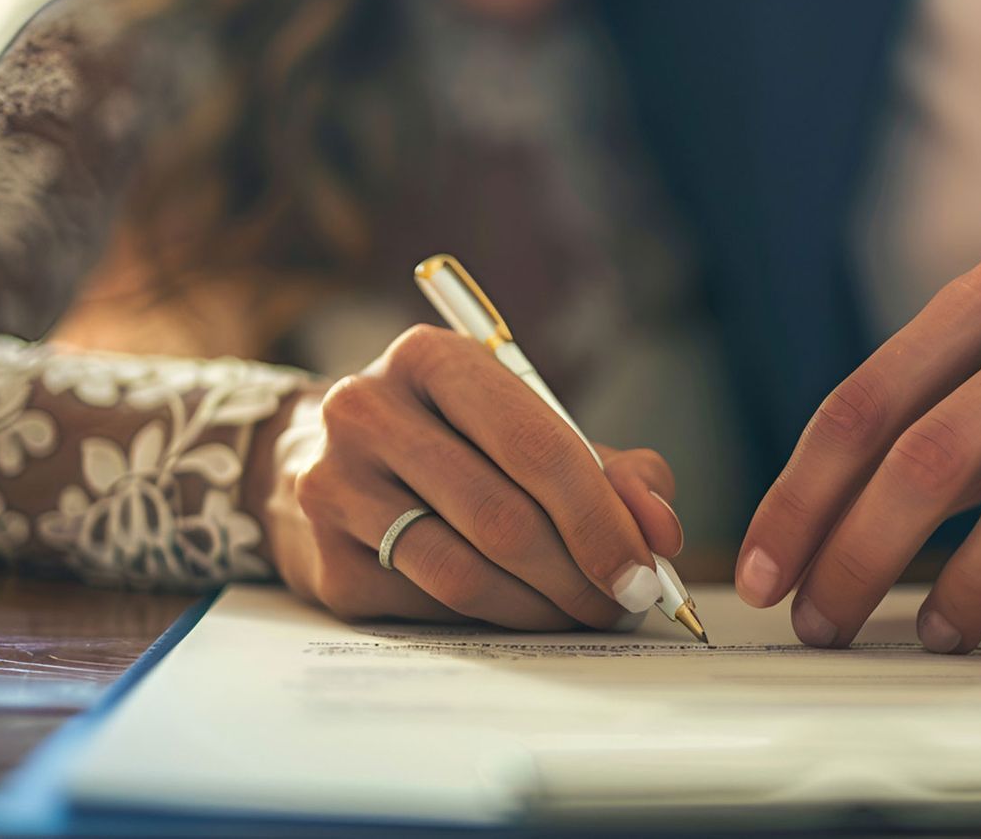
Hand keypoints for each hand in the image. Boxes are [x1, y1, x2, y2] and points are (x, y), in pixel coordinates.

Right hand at [256, 325, 681, 628]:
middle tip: (626, 603)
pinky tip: (522, 613)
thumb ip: (615, 471)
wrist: (320, 459)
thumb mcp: (533, 426)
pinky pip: (429, 607)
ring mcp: (334, 487)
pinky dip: (494, 621)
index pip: (535, 445)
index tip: (647, 569)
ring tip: (583, 612)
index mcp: (432, 358)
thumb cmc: (457, 440)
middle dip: (581, 573)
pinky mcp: (326, 562)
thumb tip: (660, 533)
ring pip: (464, 573)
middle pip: (502, 517)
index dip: (601, 517)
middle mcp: (368, 412)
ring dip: (542, 608)